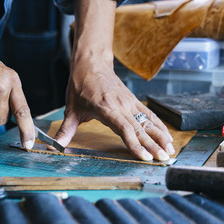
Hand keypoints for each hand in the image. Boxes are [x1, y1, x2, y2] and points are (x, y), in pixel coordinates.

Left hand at [54, 58, 173, 160]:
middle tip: (163, 158)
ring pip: (148, 121)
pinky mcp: (133, 101)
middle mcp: (121, 105)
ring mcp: (129, 102)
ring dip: (161, 136)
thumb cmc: (80, 87)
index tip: (144, 157)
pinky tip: (167, 136)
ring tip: (170, 151)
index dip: (135, 144)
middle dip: (153, 145)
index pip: (125, 129)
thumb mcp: (71, 109)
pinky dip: (159, 125)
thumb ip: (66, 130)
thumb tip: (54, 146)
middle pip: (140, 128)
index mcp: (106, 109)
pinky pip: (149, 114)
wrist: (91, 64)